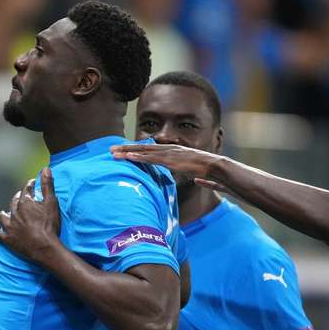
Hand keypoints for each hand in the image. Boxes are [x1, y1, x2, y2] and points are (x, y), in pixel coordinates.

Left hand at [0, 166, 61, 263]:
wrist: (43, 246)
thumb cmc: (49, 224)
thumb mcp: (51, 203)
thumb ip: (48, 185)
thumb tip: (46, 168)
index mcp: (25, 203)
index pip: (26, 190)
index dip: (30, 186)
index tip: (32, 183)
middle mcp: (15, 212)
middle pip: (14, 202)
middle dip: (18, 198)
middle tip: (21, 197)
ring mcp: (10, 226)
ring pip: (3, 217)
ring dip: (4, 214)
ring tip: (5, 213)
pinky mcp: (8, 238)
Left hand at [111, 143, 227, 180]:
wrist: (218, 168)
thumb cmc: (211, 172)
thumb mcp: (200, 174)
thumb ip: (196, 176)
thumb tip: (198, 181)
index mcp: (175, 152)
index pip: (152, 150)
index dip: (137, 150)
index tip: (124, 152)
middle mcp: (170, 149)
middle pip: (144, 148)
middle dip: (126, 148)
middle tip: (110, 150)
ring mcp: (170, 153)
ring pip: (144, 151)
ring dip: (128, 152)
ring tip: (114, 153)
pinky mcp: (171, 160)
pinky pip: (152, 158)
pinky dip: (139, 157)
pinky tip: (129, 157)